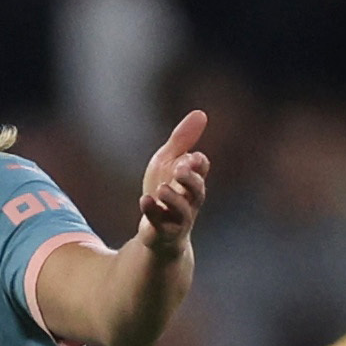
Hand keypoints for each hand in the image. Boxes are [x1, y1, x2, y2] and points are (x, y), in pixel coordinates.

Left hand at [138, 110, 208, 254]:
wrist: (157, 232)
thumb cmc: (165, 193)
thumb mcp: (168, 162)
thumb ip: (182, 140)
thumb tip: (200, 113)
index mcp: (193, 181)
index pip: (201, 170)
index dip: (197, 164)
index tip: (191, 157)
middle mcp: (190, 201)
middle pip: (197, 191)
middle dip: (190, 179)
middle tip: (181, 168)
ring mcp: (178, 219)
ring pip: (182, 210)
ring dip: (173, 199)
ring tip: (163, 188)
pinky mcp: (162, 232)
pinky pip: (160, 224)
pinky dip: (152, 212)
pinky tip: (144, 200)